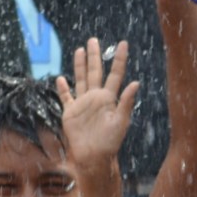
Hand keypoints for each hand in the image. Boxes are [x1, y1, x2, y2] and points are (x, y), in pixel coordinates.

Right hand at [57, 36, 139, 173]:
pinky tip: (61, 78)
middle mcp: (96, 98)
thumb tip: (136, 83)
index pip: (115, 74)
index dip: (119, 59)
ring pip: (81, 79)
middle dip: (95, 56)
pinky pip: (66, 97)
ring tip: (80, 50)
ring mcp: (83, 104)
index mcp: (109, 98)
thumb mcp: (121, 122)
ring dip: (80, 65)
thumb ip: (126, 102)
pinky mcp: (70, 113)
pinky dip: (63, 88)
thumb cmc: (110, 142)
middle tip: (93, 40)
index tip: (123, 44)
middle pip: (95, 72)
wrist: (93, 156)